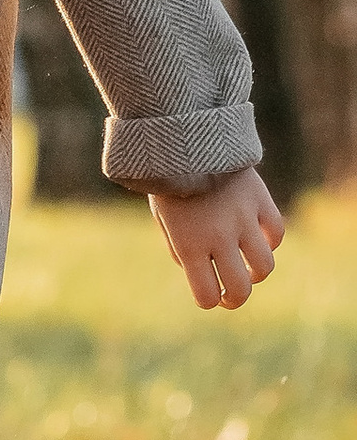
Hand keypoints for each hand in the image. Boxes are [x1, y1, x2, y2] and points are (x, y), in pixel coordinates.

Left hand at [151, 165, 285, 312]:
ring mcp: (243, 220)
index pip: (207, 295)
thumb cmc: (168, 182)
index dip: (210, 301)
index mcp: (189, 245)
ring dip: (257, 272)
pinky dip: (270, 240)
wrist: (185, 138)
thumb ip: (180, 250)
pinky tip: (258, 237)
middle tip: (232, 294)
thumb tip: (202, 275)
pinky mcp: (260, 201)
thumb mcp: (164, 219)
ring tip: (248, 267)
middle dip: (236, 298)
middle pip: (241, 289)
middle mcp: (219, 237)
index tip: (211, 296)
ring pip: (265, 266)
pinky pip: (276, 233)